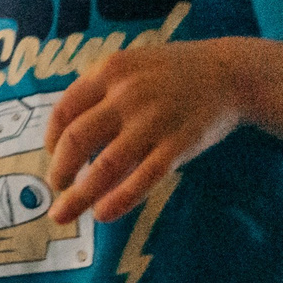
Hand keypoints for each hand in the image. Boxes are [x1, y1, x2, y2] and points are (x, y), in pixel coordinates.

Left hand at [46, 40, 246, 225]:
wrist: (232, 73)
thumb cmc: (172, 74)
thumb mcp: (131, 67)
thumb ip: (99, 94)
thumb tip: (62, 139)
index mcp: (109, 72)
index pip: (63, 111)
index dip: (50, 139)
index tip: (52, 155)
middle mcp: (127, 94)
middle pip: (76, 140)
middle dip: (59, 170)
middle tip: (56, 187)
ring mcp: (154, 120)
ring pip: (105, 166)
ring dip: (79, 195)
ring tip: (63, 213)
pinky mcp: (179, 144)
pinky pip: (144, 178)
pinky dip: (119, 200)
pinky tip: (102, 214)